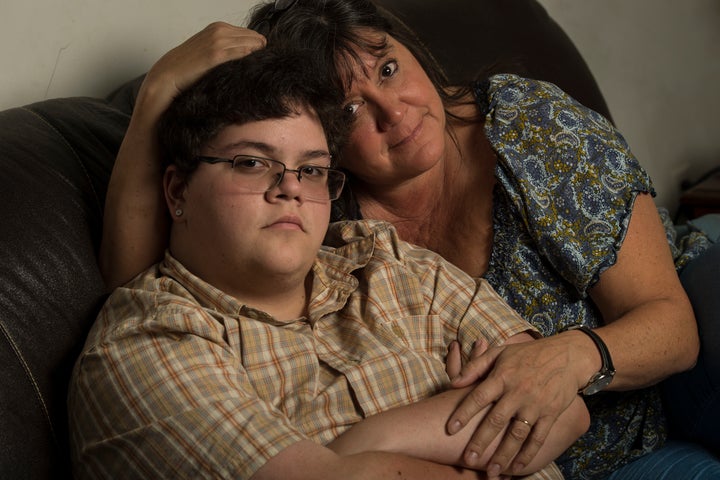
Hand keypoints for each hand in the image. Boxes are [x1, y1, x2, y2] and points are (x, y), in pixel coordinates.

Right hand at [139, 22, 266, 114]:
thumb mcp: (209, 49)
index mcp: (218, 27)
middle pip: (253, 38)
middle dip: (260, 50)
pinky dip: (249, 59)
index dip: (257, 46)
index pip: (249, 33)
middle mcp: (219, 30)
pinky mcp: (215, 54)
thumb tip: (249, 53)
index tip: (262, 57)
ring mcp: (217, 41)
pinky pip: (240, 54)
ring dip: (258, 55)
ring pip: (249, 45)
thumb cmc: (189, 65)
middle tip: (264, 64)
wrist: (169, 73)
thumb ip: (226, 46)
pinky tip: (253, 67)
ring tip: (261, 68)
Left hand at [447, 334, 586, 475]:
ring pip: (517, 434)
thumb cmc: (528, 354)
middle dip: (481, 441)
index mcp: (502, 376)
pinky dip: (528, 454)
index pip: (478, 397)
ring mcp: (535, 404)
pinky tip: (517, 467)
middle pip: (496, 420)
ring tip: (492, 471)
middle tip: (468, 459)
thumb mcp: (500, 352)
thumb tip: (453, 382)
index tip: (450, 429)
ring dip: (504, 454)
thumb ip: (475, 366)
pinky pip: (538, 437)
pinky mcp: (551, 414)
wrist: (567, 356)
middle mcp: (517, 392)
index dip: (463, 413)